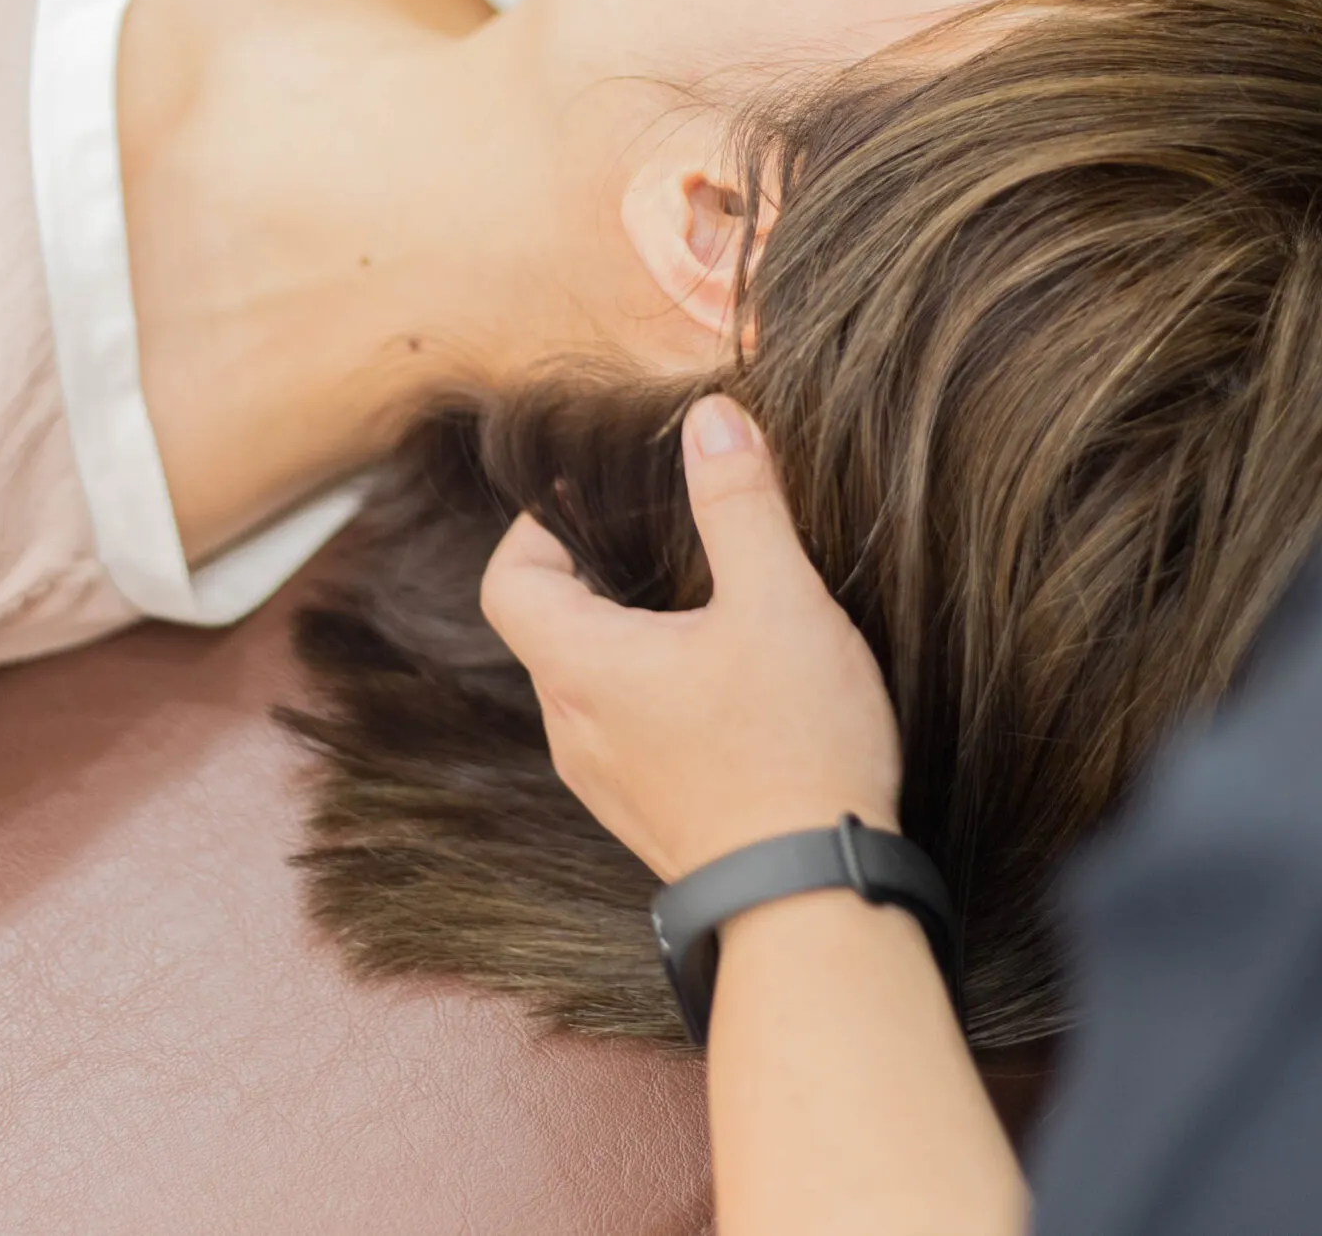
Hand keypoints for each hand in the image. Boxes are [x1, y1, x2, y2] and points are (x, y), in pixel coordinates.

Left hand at [479, 394, 903, 880]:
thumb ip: (741, 504)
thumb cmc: (795, 752)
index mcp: (581, 667)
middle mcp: (571, 728)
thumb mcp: (780, 604)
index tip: (593, 496)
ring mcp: (604, 782)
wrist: (813, 903)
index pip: (508, 580)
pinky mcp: (645, 816)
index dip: (537, 527)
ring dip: (624, 636)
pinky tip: (721, 685)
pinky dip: (649, 691)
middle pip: (545, 627)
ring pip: (586, 683)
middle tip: (655, 534)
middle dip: (591, 572)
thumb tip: (711, 418)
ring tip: (697, 606)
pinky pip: (621, 732)